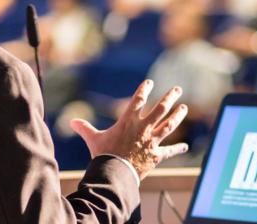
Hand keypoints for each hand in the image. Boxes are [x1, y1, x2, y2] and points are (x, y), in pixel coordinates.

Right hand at [70, 80, 187, 179]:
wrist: (115, 174)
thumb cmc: (104, 155)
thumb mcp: (93, 139)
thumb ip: (84, 128)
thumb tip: (71, 121)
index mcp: (128, 121)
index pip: (138, 100)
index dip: (144, 89)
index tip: (150, 82)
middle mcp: (143, 128)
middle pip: (160, 109)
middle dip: (169, 98)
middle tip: (177, 89)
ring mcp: (151, 141)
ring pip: (169, 125)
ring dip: (177, 116)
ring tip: (184, 108)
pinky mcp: (156, 156)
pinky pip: (169, 151)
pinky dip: (178, 149)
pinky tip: (185, 146)